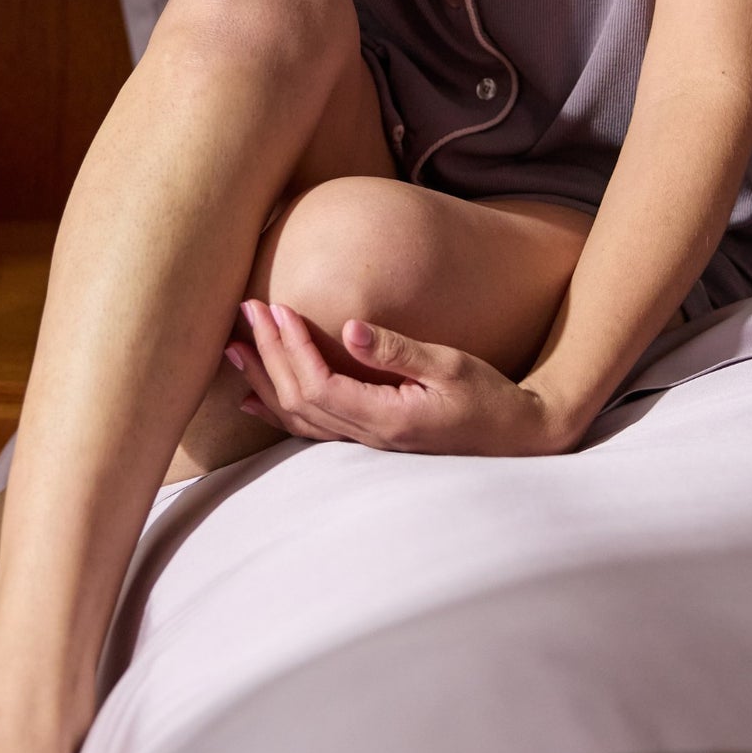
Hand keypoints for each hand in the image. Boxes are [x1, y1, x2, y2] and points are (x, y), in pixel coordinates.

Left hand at [225, 298, 567, 457]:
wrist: (516, 436)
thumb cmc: (489, 397)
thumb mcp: (450, 366)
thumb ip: (399, 351)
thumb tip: (350, 327)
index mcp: (388, 419)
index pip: (320, 385)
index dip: (292, 348)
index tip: (278, 307)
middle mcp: (370, 438)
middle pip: (298, 400)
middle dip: (268, 354)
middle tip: (246, 310)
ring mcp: (367, 445)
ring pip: (297, 417)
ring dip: (263, 380)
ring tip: (235, 346)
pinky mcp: (370, 440)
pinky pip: (311, 429)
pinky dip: (278, 411)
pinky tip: (254, 399)